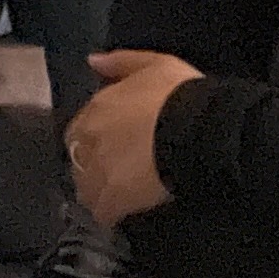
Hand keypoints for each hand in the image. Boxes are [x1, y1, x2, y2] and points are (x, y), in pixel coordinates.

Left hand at [68, 50, 197, 224]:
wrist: (199, 129)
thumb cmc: (179, 94)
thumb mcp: (154, 64)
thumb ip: (120, 63)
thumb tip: (92, 61)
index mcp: (96, 108)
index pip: (79, 131)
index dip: (94, 141)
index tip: (113, 148)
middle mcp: (88, 140)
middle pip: (79, 162)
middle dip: (93, 169)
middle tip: (119, 176)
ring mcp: (98, 172)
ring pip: (87, 190)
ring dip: (100, 194)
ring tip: (123, 199)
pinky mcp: (113, 201)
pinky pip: (104, 214)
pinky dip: (113, 216)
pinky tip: (128, 215)